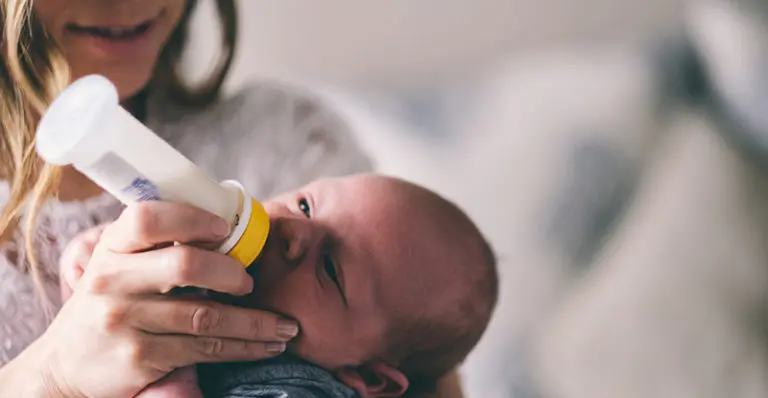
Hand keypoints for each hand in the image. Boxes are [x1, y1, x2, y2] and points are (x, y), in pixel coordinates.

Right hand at [31, 201, 295, 397]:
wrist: (64, 365)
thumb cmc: (109, 302)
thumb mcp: (118, 265)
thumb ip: (156, 246)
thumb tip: (225, 224)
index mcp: (112, 248)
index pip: (148, 218)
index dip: (192, 219)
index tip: (225, 229)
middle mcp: (113, 281)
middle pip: (185, 265)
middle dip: (231, 273)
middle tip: (251, 282)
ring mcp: (125, 321)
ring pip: (206, 315)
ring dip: (256, 322)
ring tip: (285, 325)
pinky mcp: (141, 357)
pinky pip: (205, 348)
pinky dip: (244, 347)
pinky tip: (266, 344)